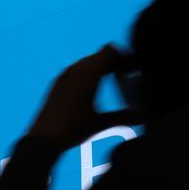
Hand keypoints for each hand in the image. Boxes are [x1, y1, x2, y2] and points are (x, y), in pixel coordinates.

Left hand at [26, 44, 140, 145]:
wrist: (43, 139)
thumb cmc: (71, 129)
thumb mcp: (101, 123)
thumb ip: (124, 117)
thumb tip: (145, 116)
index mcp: (88, 73)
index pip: (110, 50)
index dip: (123, 57)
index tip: (130, 70)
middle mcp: (76, 69)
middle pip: (100, 55)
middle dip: (114, 62)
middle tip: (124, 77)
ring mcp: (65, 74)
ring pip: (88, 62)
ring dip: (100, 68)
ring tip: (109, 83)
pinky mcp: (58, 82)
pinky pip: (77, 70)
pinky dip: (88, 74)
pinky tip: (92, 91)